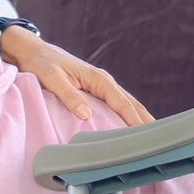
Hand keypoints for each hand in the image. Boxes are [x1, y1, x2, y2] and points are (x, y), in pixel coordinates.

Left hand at [0, 27, 150, 125]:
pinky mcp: (94, 90)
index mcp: (98, 79)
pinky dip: (126, 115)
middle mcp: (104, 82)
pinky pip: (116, 104)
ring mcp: (101, 86)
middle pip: (131, 104)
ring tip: (151, 139)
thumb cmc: (42, 64)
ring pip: (126, 104)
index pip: (122, 103)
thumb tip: (86, 114)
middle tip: (159, 142)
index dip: (135, 120)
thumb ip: (68, 95)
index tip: (146, 136)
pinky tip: (130, 128)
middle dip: (145, 121)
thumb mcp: (52, 79)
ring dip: (139, 119)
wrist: (33, 51)